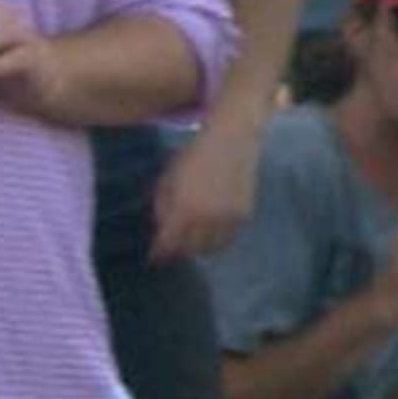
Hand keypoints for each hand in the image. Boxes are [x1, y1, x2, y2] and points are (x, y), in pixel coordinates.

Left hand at [149, 118, 261, 261]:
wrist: (232, 140)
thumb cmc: (194, 155)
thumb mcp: (168, 178)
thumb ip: (162, 205)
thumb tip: (162, 228)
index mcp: (184, 208)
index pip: (168, 243)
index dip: (159, 253)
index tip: (152, 258)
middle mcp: (206, 219)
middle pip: (189, 250)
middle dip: (178, 251)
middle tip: (172, 248)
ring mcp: (228, 219)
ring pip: (210, 248)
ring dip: (198, 248)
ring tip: (190, 243)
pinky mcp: (244, 216)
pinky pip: (227, 238)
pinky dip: (216, 240)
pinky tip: (209, 234)